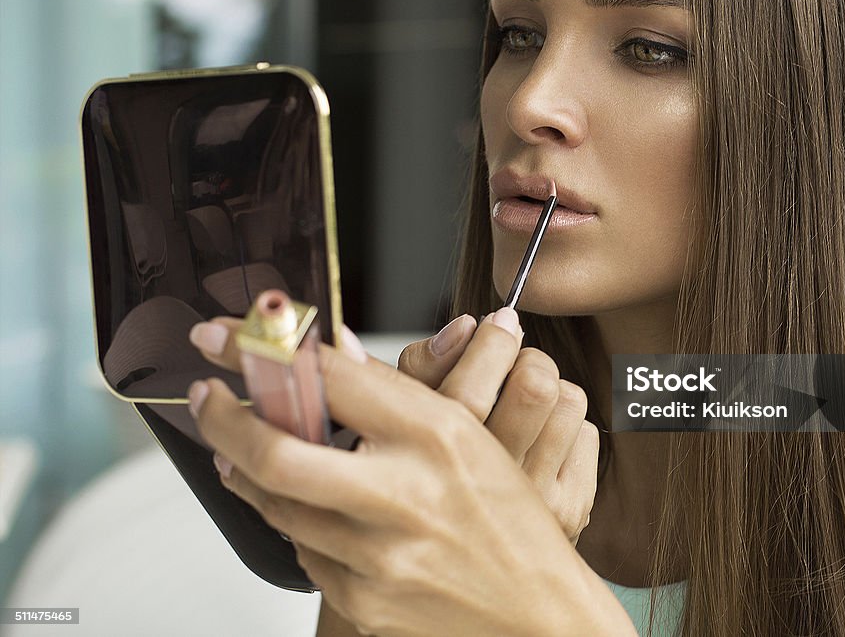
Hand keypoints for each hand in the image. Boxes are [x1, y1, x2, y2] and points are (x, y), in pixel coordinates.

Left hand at [187, 316, 632, 636]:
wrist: (534, 610)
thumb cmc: (505, 517)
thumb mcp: (465, 435)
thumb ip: (392, 395)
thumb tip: (331, 354)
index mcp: (435, 435)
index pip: (330, 375)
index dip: (262, 348)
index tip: (221, 335)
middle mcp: (404, 493)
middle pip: (276, 450)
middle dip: (224, 418)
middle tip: (208, 398)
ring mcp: (378, 554)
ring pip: (274, 504)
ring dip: (246, 469)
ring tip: (242, 449)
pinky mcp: (361, 598)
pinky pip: (300, 549)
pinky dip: (291, 519)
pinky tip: (304, 506)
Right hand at [397, 311, 598, 545]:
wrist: (457, 564)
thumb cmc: (421, 473)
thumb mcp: (399, 418)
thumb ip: (422, 367)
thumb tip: (466, 327)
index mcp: (435, 463)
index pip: (476, 384)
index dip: (491, 339)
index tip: (494, 324)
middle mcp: (488, 488)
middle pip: (537, 383)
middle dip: (527, 358)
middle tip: (511, 366)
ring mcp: (535, 504)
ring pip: (569, 400)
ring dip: (549, 394)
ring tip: (523, 408)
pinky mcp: (571, 510)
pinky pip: (588, 433)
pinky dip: (566, 430)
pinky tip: (539, 445)